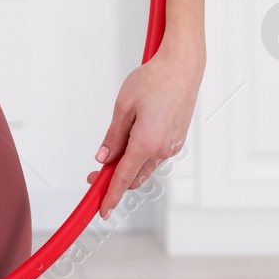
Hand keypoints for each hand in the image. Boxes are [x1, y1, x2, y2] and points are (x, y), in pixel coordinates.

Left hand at [86, 40, 203, 218]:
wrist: (183, 68)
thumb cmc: (153, 81)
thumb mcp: (123, 107)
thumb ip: (113, 136)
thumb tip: (104, 158)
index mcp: (146, 143)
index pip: (123, 178)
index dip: (110, 195)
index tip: (102, 210)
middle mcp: (162, 150)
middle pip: (134, 177)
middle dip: (115, 180)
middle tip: (95, 174)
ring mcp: (172, 146)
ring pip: (145, 167)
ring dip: (128, 167)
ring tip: (114, 150)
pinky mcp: (177, 140)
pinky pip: (155, 156)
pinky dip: (141, 156)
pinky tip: (132, 140)